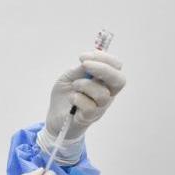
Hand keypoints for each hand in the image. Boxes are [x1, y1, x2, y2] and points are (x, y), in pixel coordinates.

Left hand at [38, 50, 125, 164]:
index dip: (104, 58)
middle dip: (103, 69)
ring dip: (84, 85)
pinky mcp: (89, 117)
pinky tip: (72, 99)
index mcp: (104, 81)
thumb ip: (81, 70)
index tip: (83, 56)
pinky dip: (77, 99)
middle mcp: (107, 94)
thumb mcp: (70, 76)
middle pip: (119, 80)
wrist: (55, 115)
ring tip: (74, 86)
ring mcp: (100, 107)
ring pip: (102, 94)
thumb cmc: (66, 94)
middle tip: (84, 64)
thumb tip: (89, 61)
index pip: (116, 67)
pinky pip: (90, 107)